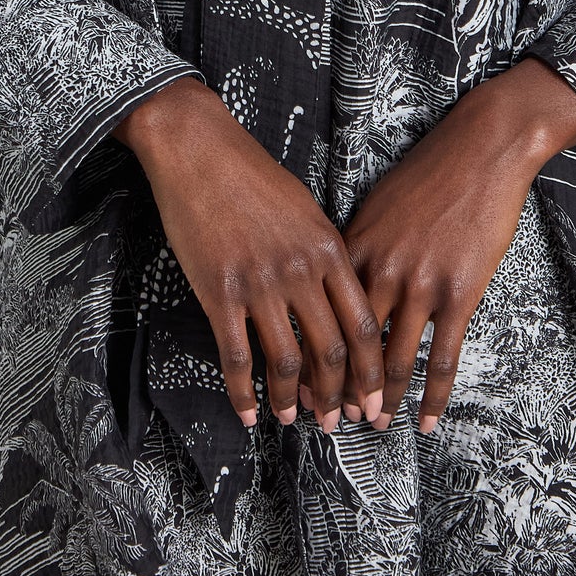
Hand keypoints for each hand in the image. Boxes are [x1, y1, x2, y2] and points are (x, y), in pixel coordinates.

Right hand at [114, 78, 384, 431]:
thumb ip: (326, 255)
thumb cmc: (253, 176)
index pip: (363, 324)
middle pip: (331, 350)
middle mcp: (300, 270)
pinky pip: (236, 356)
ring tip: (295, 419)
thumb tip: (338, 301)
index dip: (371, 371)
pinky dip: (243, 393)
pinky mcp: (219, 291)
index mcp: (328, 249)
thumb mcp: (306, 210)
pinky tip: (247, 413)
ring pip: (286, 360)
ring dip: (293, 400)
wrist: (200, 150)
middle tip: (339, 424)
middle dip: (338, 396)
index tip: (374, 399)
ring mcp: (259, 283)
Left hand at [341, 57, 575, 433]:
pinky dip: (432, 397)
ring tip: (372, 425)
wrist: (480, 148)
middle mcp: (380, 269)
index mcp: (354, 246)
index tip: (296, 383)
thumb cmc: (430, 171)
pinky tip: (426, 422)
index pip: (319, 315)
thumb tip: (338, 279)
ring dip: (380, 400)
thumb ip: (358, 245)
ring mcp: (420, 284)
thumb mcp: (378, 203)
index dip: (306, 354)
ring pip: (391, 359)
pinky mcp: (459, 293)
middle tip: (326, 420)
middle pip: (347, 344)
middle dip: (335, 388)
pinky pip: (441, 358)